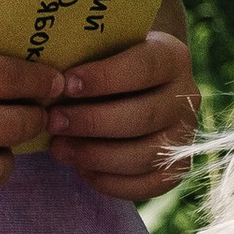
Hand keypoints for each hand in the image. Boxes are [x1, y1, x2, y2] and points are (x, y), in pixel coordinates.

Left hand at [47, 27, 200, 201]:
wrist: (132, 87)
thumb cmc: (105, 63)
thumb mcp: (101, 48)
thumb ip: (84, 57)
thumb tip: (47, 78)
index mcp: (172, 57)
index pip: (144, 67)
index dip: (104, 78)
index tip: (65, 85)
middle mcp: (187, 96)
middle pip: (143, 116)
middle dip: (92, 122)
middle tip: (52, 122)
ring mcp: (185, 135)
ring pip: (144, 154)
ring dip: (95, 155)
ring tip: (58, 149)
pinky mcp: (176, 168)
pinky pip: (147, 185)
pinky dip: (110, 181)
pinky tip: (80, 169)